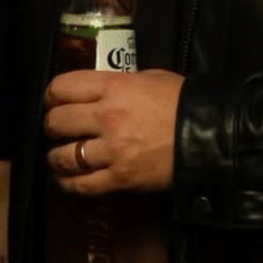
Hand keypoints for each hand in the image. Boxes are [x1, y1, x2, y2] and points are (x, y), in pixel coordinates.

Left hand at [43, 69, 184, 194]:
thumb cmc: (182, 101)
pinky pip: (81, 185)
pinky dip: (68, 184)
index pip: (61, 88)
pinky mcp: (120, 179)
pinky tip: (67, 179)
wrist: (210, 136)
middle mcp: (106, 116)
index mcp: (112, 86)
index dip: (51, 96)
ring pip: (62, 156)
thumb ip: (118, 83)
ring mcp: (112, 150)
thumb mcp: (148, 77)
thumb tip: (97, 90)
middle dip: (52, 125)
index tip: (54, 101)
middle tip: (58, 129)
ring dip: (56, 157)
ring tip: (60, 156)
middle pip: (56, 121)